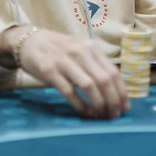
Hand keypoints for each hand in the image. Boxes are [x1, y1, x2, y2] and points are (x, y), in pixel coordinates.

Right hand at [0, 26, 129, 118]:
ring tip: (101, 115)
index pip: (113, 72)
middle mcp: (80, 52)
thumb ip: (95, 65)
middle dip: (112, 101)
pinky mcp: (50, 71)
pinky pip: (69, 91)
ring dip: (98, 104)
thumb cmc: (58, 48)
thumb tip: (114, 90)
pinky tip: (85, 113)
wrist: (29, 40)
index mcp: (91, 48)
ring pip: (89, 86)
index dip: (121, 92)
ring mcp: (65, 61)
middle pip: (104, 80)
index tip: (125, 107)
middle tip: (114, 115)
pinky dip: (80, 105)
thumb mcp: (80, 50)